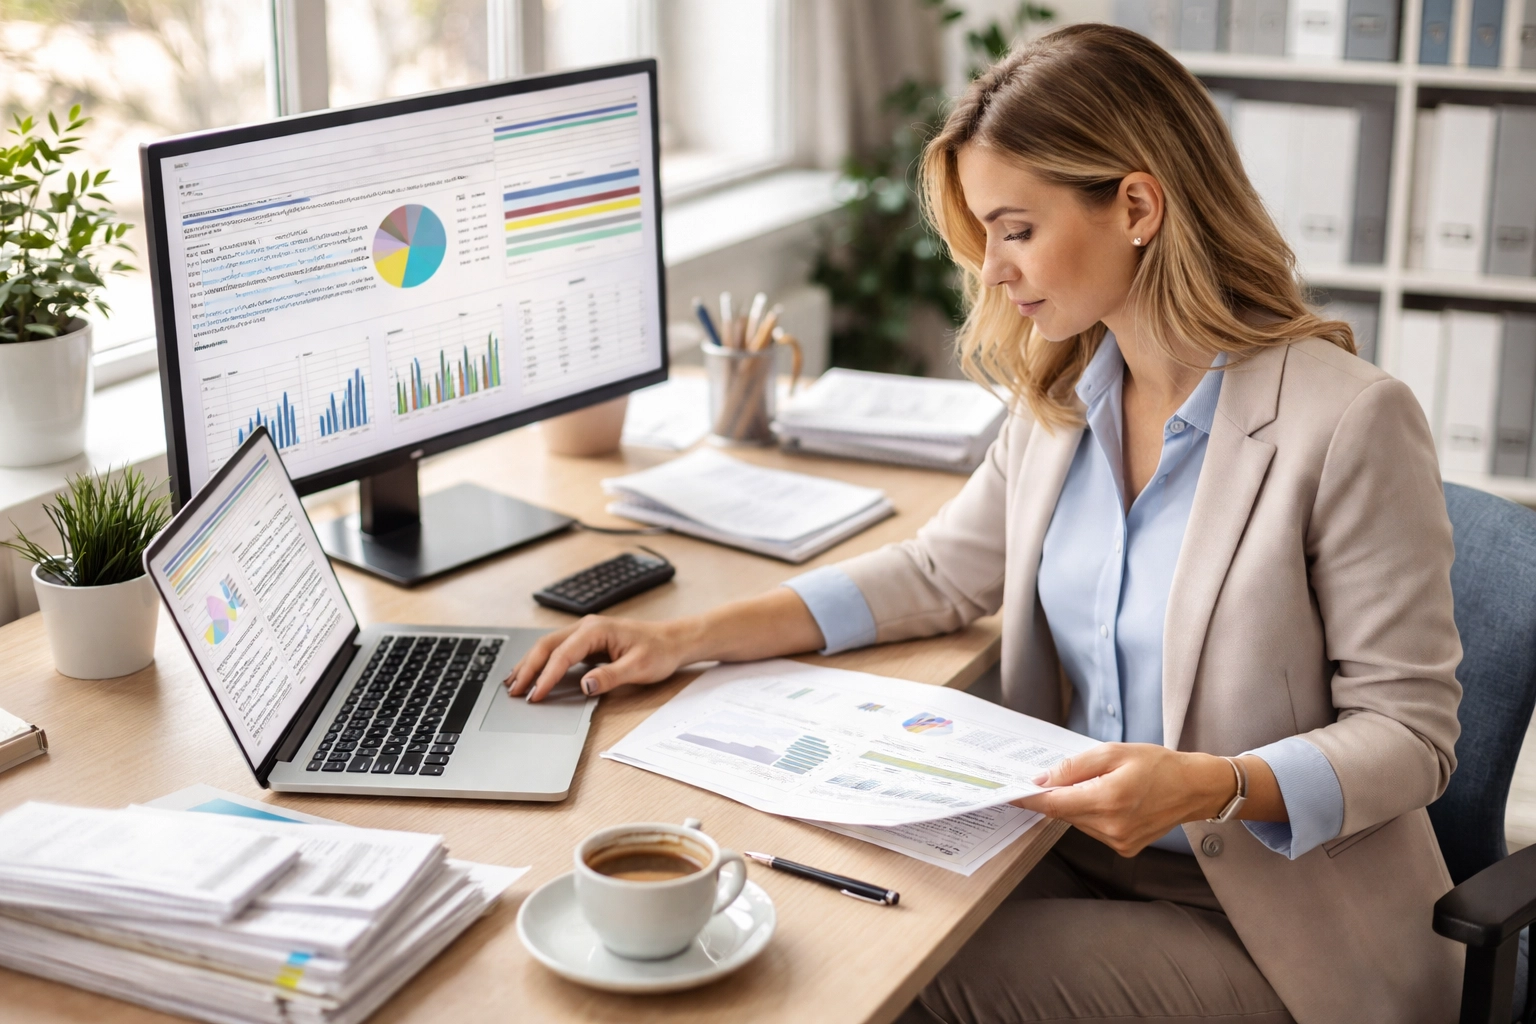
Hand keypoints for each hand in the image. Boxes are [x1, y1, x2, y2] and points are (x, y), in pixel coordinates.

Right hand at [507, 587, 827, 702]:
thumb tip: (584, 684)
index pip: (562, 655)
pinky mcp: (587, 641)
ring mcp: (586, 632)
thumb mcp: (639, 667)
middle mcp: (587, 627)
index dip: (545, 676)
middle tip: (512, 691)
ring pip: (549, 646)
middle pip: (547, 646)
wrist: (675, 640)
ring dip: (530, 664)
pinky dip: (542, 661)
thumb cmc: (660, 651)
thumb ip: (610, 676)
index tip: (535, 696)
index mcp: (596, 630)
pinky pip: (558, 650)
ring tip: (513, 683)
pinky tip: (533, 673)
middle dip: (528, 668)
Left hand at [1012, 743, 1273, 856]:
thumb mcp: (1113, 752)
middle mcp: (1112, 828)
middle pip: (1065, 813)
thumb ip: (1074, 767)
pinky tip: (1109, 799)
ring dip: (1077, 804)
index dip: (1029, 799)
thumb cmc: (1157, 765)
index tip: (1007, 793)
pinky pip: (1094, 829)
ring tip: (1098, 784)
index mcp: (1108, 800)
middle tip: (1053, 777)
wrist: (1194, 788)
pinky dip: (1092, 814)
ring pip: (1078, 821)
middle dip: (1056, 796)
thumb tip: (1042, 781)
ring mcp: (1119, 842)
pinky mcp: (1125, 848)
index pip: (1055, 804)